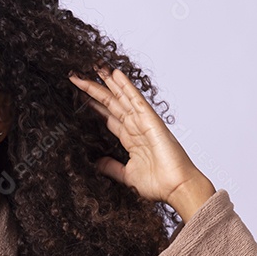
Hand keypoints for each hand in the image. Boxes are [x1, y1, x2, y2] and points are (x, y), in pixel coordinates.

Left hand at [68, 65, 214, 219]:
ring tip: (94, 67)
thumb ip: (112, 167)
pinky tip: (116, 74)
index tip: (81, 96)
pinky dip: (126, 87)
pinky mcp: (151, 121)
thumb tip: (97, 162)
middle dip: (96, 90)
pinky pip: (136, 100)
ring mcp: (143, 122)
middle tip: (80, 75)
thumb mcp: (127, 175)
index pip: (109, 117)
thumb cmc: (159, 184)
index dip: (95, 106)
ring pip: (122, 98)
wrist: (177, 188)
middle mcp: (136, 127)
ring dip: (108, 83)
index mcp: (131, 139)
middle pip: (112, 104)